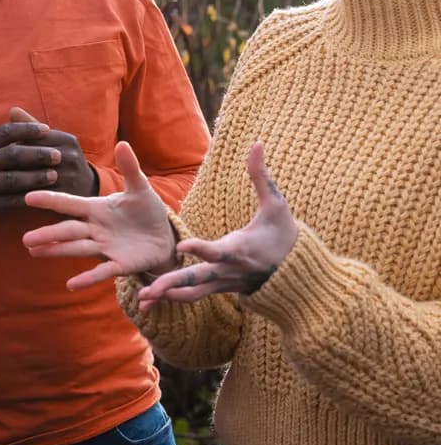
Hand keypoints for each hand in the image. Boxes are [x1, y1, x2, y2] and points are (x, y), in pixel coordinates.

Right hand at [0, 119, 61, 232]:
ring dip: (35, 177)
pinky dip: (26, 199)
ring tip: (54, 175)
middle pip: (11, 154)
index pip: (4, 132)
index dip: (27, 129)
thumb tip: (21, 125)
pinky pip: (7, 202)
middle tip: (58, 155)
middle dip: (37, 154)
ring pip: (12, 179)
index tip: (47, 129)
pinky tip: (42, 198)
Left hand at [9, 106, 96, 195]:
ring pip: (37, 176)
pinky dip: (23, 194)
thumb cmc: (60, 159)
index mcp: (67, 140)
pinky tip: (6, 196)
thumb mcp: (50, 141)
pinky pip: (42, 195)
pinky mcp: (67, 197)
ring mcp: (71, 178)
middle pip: (35, 156)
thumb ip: (31, 126)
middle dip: (12, 161)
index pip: (34, 138)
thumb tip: (12, 110)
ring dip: (15, 178)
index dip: (14, 142)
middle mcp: (71, 157)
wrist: (87, 187)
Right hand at [23, 141, 175, 288]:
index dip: (50, 200)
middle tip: (25, 239)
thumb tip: (122, 143)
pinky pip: (101, 272)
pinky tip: (71, 284)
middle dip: (48, 234)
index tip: (29, 197)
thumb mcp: (139, 188)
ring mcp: (104, 247)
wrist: (164, 237)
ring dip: (57, 252)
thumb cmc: (146, 211)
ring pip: (77, 248)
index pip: (69, 203)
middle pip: (68, 230)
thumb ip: (129, 168)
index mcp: (96, 208)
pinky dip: (87, 278)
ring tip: (35, 253)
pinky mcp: (119, 264)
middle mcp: (95, 228)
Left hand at [136, 141, 297, 311]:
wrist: (301, 278)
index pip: (217, 251)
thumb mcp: (277, 205)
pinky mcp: (220, 289)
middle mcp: (229, 271)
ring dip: (167, 297)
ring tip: (141, 301)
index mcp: (241, 250)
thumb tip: (256, 143)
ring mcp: (224, 284)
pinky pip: (195, 297)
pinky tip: (150, 301)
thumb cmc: (287, 236)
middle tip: (149, 290)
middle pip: (198, 279)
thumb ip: (261, 176)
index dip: (200, 248)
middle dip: (172, 284)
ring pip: (193, 294)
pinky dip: (174, 299)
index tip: (181, 244)